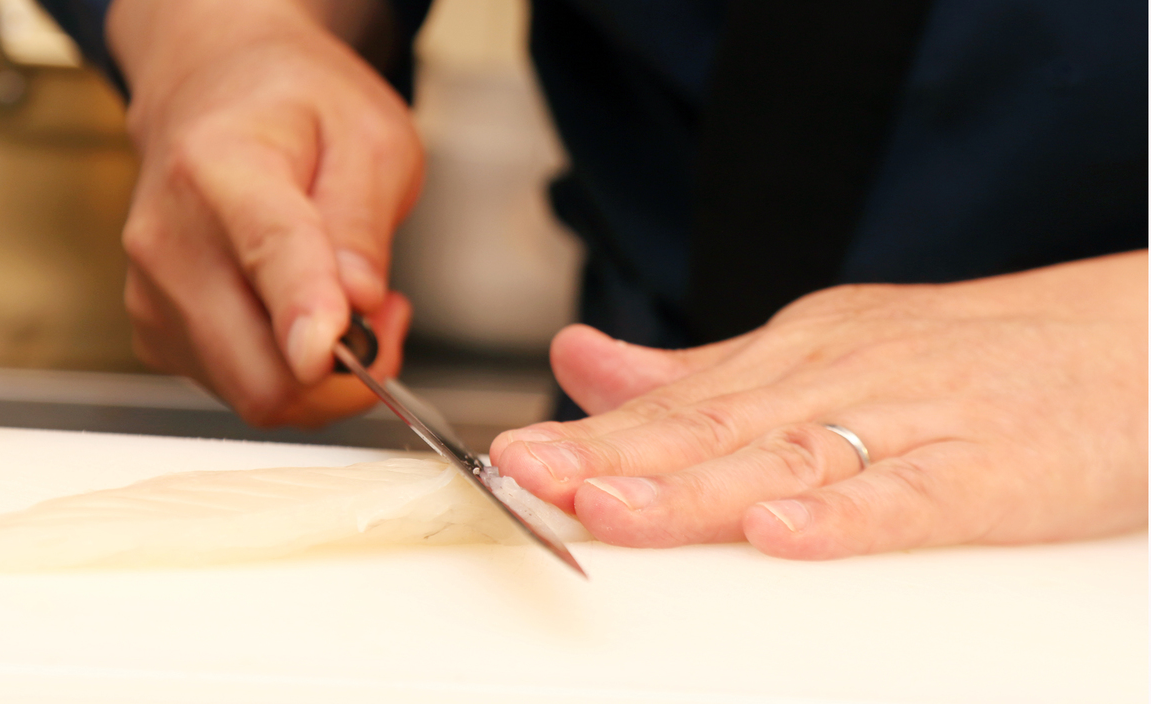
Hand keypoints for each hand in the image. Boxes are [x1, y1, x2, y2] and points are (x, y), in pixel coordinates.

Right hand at [106, 0, 421, 424]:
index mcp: (222, 168)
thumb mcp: (369, 137)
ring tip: (349, 299)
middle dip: (347, 372)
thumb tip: (357, 307)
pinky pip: (240, 388)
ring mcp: (154, 295)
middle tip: (386, 317)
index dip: (307, 313)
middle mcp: (170, 240)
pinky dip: (289, 373)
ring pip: (257, 394)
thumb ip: (362, 225)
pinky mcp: (157, 333)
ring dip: (323, 375)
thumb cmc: (292, 106)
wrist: (211, 89)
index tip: (333, 350)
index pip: (269, 256)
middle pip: (262, 371)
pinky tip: (304, 316)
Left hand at [491, 252, 1147, 558]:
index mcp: (798, 355)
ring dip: (694, 486)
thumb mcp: (821, 352)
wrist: (1128, 345)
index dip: (592, 437)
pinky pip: (911, 496)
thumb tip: (586, 363)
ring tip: (609, 509)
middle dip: (613, 457)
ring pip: (790, 458)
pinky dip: (846, 515)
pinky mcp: (992, 470)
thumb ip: (702, 375)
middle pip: (713, 428)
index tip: (512, 460)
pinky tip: (780, 532)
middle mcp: (842, 379)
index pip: (678, 404)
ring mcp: (915, 421)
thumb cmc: (966, 360)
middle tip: (525, 476)